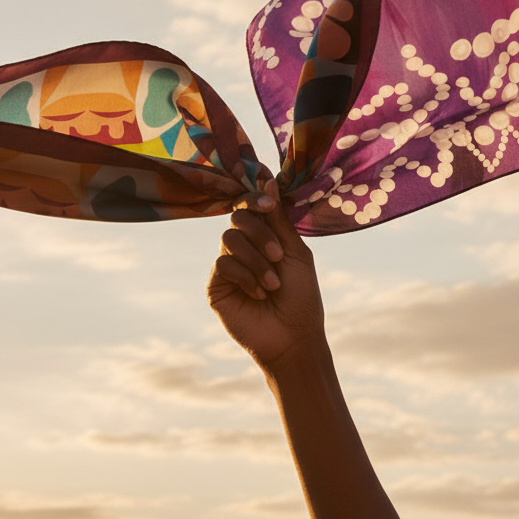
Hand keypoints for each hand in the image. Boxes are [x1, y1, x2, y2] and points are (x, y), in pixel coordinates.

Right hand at [207, 180, 325, 372]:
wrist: (294, 337)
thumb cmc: (302, 297)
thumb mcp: (296, 253)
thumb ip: (279, 220)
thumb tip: (267, 181)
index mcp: (266, 235)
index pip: (251, 206)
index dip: (255, 199)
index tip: (268, 205)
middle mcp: (245, 247)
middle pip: (237, 217)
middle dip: (260, 233)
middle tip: (278, 256)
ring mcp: (229, 265)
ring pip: (229, 240)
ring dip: (255, 260)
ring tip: (272, 285)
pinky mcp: (216, 285)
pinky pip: (222, 264)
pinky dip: (245, 277)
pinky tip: (258, 294)